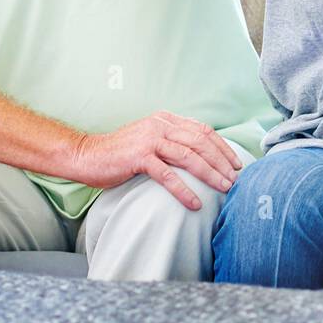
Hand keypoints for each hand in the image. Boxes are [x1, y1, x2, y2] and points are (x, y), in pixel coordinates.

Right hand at [70, 111, 243, 209]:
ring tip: (223, 188)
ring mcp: (150, 140)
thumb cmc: (120, 152)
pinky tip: (195, 202)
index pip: (202, 130)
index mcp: (166, 119)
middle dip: (221, 161)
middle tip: (235, 178)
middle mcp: (160, 125)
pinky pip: (168, 175)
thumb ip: (171, 141)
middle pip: (201, 142)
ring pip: (189, 156)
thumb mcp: (150, 139)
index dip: (221, 147)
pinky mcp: (139, 157)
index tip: (235, 162)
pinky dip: (184, 190)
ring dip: (210, 173)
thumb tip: (200, 155)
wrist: (87, 155)